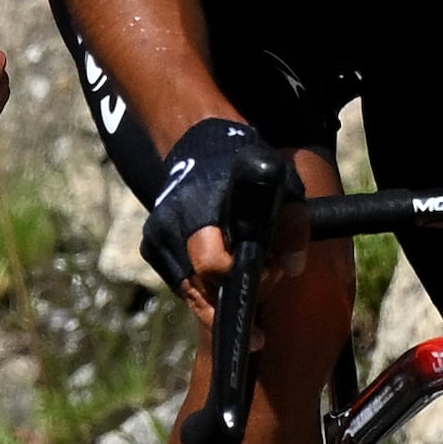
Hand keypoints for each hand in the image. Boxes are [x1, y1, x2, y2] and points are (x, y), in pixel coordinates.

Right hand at [142, 115, 293, 295]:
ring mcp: (155, 239)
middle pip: (201, 288)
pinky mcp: (150, 250)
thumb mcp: (282, 186)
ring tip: (242, 267)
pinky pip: (182, 285)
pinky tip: (222, 265)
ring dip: (219, 291)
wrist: (199, 151)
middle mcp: (168, 226)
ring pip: (191, 292)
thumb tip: (290, 266)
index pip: (211, 264)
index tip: (266, 269)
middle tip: (261, 273)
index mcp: (196, 209)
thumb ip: (291, 225)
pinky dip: (204, 284)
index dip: (240, 275)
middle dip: (232, 290)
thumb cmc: (245, 170)